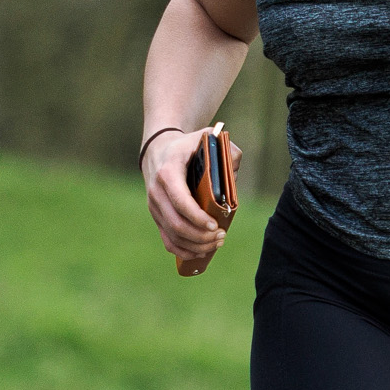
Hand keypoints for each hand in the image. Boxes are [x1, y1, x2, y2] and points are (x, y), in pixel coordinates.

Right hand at [141, 127, 242, 266]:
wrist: (158, 150)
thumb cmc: (187, 146)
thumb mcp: (205, 138)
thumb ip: (226, 150)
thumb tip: (235, 167)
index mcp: (168, 172)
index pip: (181, 201)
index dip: (198, 217)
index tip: (216, 225)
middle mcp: (156, 191)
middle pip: (177, 224)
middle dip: (201, 235)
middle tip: (222, 236)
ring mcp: (154, 206)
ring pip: (173, 236)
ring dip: (196, 245)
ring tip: (217, 242)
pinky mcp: (156, 217)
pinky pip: (167, 241)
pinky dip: (184, 251)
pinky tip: (201, 251)